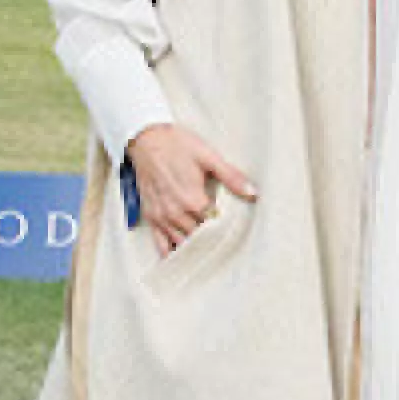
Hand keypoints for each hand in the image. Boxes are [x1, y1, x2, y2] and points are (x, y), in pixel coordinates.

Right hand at [127, 124, 256, 257]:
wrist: (146, 139)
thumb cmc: (177, 145)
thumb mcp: (208, 156)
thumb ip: (231, 177)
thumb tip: (253, 192)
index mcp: (193, 200)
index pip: (215, 226)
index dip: (226, 231)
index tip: (236, 235)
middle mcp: (175, 213)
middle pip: (199, 238)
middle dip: (212, 242)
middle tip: (226, 247)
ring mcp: (161, 217)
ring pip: (181, 243)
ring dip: (194, 249)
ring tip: (209, 256)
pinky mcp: (151, 216)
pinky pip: (159, 243)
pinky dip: (170, 253)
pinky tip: (180, 260)